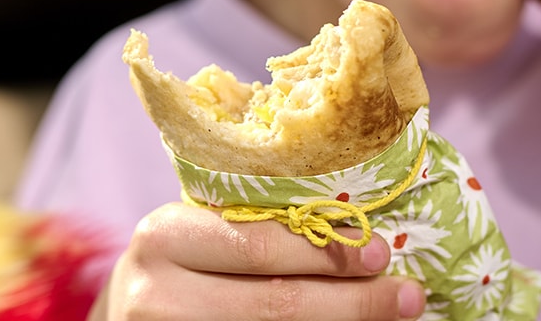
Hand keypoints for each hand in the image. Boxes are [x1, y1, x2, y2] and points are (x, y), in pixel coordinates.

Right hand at [89, 202, 424, 319]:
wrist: (133, 311)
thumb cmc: (185, 262)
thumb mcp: (206, 232)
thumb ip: (259, 229)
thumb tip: (364, 239)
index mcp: (166, 236)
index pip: (260, 246)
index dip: (327, 254)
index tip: (382, 253)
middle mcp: (156, 294)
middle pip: (275, 304)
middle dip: (353, 302)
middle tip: (408, 296)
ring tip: (392, 319)